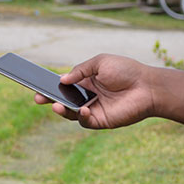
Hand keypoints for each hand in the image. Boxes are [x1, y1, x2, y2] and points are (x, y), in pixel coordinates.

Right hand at [34, 54, 154, 129]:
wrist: (148, 86)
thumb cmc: (126, 70)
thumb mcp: (100, 62)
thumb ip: (79, 70)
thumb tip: (61, 80)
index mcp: (84, 80)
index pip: (62, 84)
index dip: (49, 84)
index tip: (35, 83)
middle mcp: (86, 95)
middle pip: (62, 99)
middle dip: (48, 99)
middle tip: (37, 98)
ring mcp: (92, 108)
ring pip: (69, 112)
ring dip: (61, 109)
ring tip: (55, 105)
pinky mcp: (101, 120)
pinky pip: (84, 121)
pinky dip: (80, 116)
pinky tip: (84, 110)